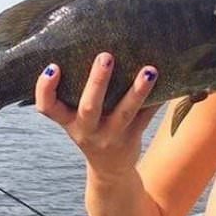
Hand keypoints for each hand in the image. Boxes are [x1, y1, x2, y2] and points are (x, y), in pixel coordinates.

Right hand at [35, 52, 160, 175]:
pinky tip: (170, 83)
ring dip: (138, 91)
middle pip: (90, 107)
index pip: (48, 108)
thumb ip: (75, 93)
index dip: (45, 89)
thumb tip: (91, 44)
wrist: (109, 171)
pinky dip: (157, 100)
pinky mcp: (132, 138)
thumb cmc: (91, 131)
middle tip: (105, 56)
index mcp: (69, 122)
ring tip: (149, 70)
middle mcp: (87, 130)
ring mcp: (111, 136)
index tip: (52, 67)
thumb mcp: (76, 118)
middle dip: (97, 82)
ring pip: (125, 113)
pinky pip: (147, 117)